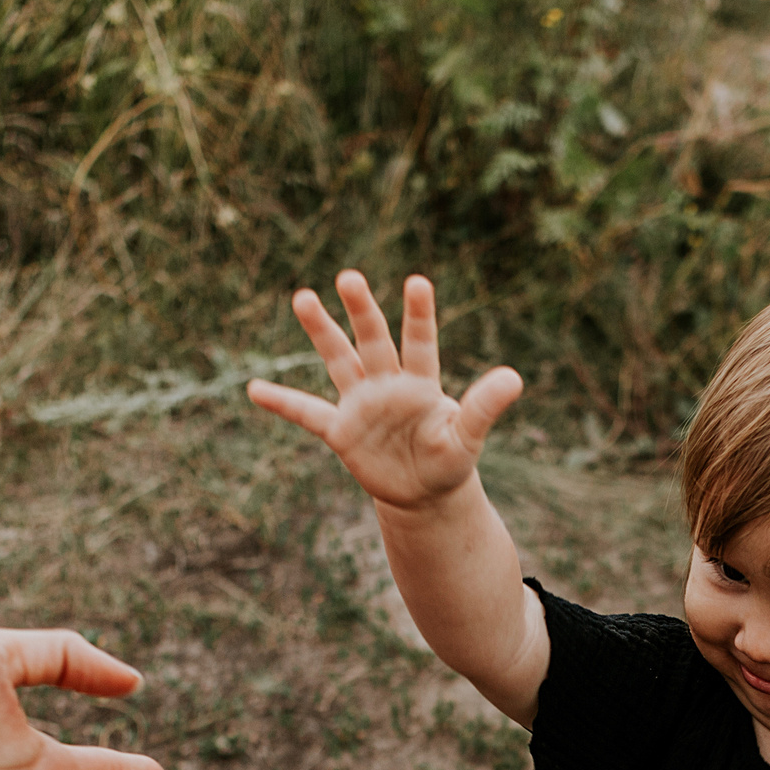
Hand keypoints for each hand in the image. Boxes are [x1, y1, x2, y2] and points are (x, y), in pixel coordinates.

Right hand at [246, 272, 522, 515]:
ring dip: (322, 332)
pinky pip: (308, 413)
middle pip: (372, 340)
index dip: (419, 314)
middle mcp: (388, 384)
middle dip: (361, 310)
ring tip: (303, 297)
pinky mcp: (341, 431)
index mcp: (421, 383)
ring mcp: (361, 404)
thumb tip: (514, 378)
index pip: (420, 342)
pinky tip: (254, 388)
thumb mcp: (468, 437)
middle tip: (350, 277)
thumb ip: (484, 407)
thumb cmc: (449, 460)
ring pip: (339, 360)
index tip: (418, 282)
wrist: (425, 493)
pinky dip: (282, 402)